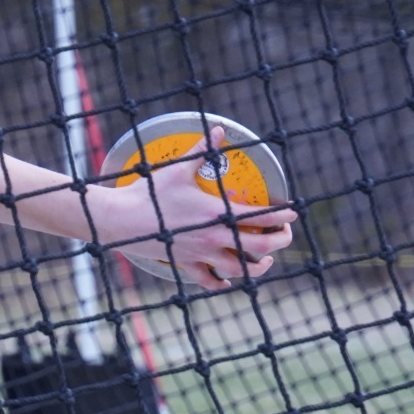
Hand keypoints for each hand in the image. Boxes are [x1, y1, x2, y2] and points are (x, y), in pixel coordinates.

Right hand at [100, 129, 296, 290]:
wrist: (121, 219)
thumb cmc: (149, 192)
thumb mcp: (177, 168)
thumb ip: (202, 149)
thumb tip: (219, 130)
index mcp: (217, 213)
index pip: (261, 217)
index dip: (282, 215)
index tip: (292, 211)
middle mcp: (215, 237)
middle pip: (260, 247)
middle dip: (279, 241)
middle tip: (283, 233)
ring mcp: (201, 253)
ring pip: (241, 269)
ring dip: (258, 266)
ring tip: (265, 260)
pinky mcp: (186, 264)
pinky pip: (209, 281)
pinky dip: (222, 282)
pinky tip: (228, 279)